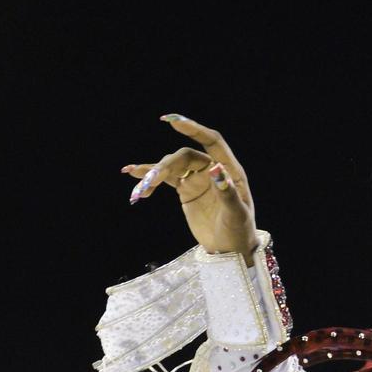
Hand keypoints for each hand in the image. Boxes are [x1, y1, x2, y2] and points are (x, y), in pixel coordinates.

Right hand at [123, 116, 258, 263]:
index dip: (194, 129)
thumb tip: (215, 168)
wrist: (231, 250)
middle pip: (184, 157)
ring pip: (172, 167)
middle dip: (165, 167)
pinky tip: (132, 172)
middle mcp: (213, 170)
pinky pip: (166, 178)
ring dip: (154, 174)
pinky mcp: (186, 190)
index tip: (173, 121)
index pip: (212, 142)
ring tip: (140, 190)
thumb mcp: (236, 214)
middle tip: (150, 181)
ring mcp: (197, 179)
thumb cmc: (239, 231)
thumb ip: (227, 192)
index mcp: (230, 171)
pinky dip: (150, 177)